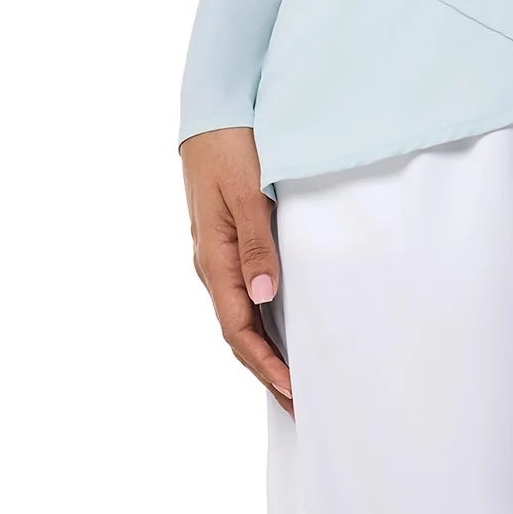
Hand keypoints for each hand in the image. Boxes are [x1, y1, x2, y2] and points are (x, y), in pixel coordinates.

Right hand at [180, 127, 293, 415]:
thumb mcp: (245, 192)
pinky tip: (280, 324)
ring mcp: (219, 253)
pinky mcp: (230, 238)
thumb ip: (255, 242)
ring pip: (240, 314)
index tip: (292, 389)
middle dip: (266, 368)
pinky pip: (244, 291)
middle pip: (237, 331)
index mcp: (214, 258)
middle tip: (299, 401)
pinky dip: (262, 318)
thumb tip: (263, 296)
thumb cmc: (229, 148)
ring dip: (264, 347)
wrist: (213, 112)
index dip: (264, 362)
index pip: (237, 328)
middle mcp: (213, 263)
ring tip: (292, 376)